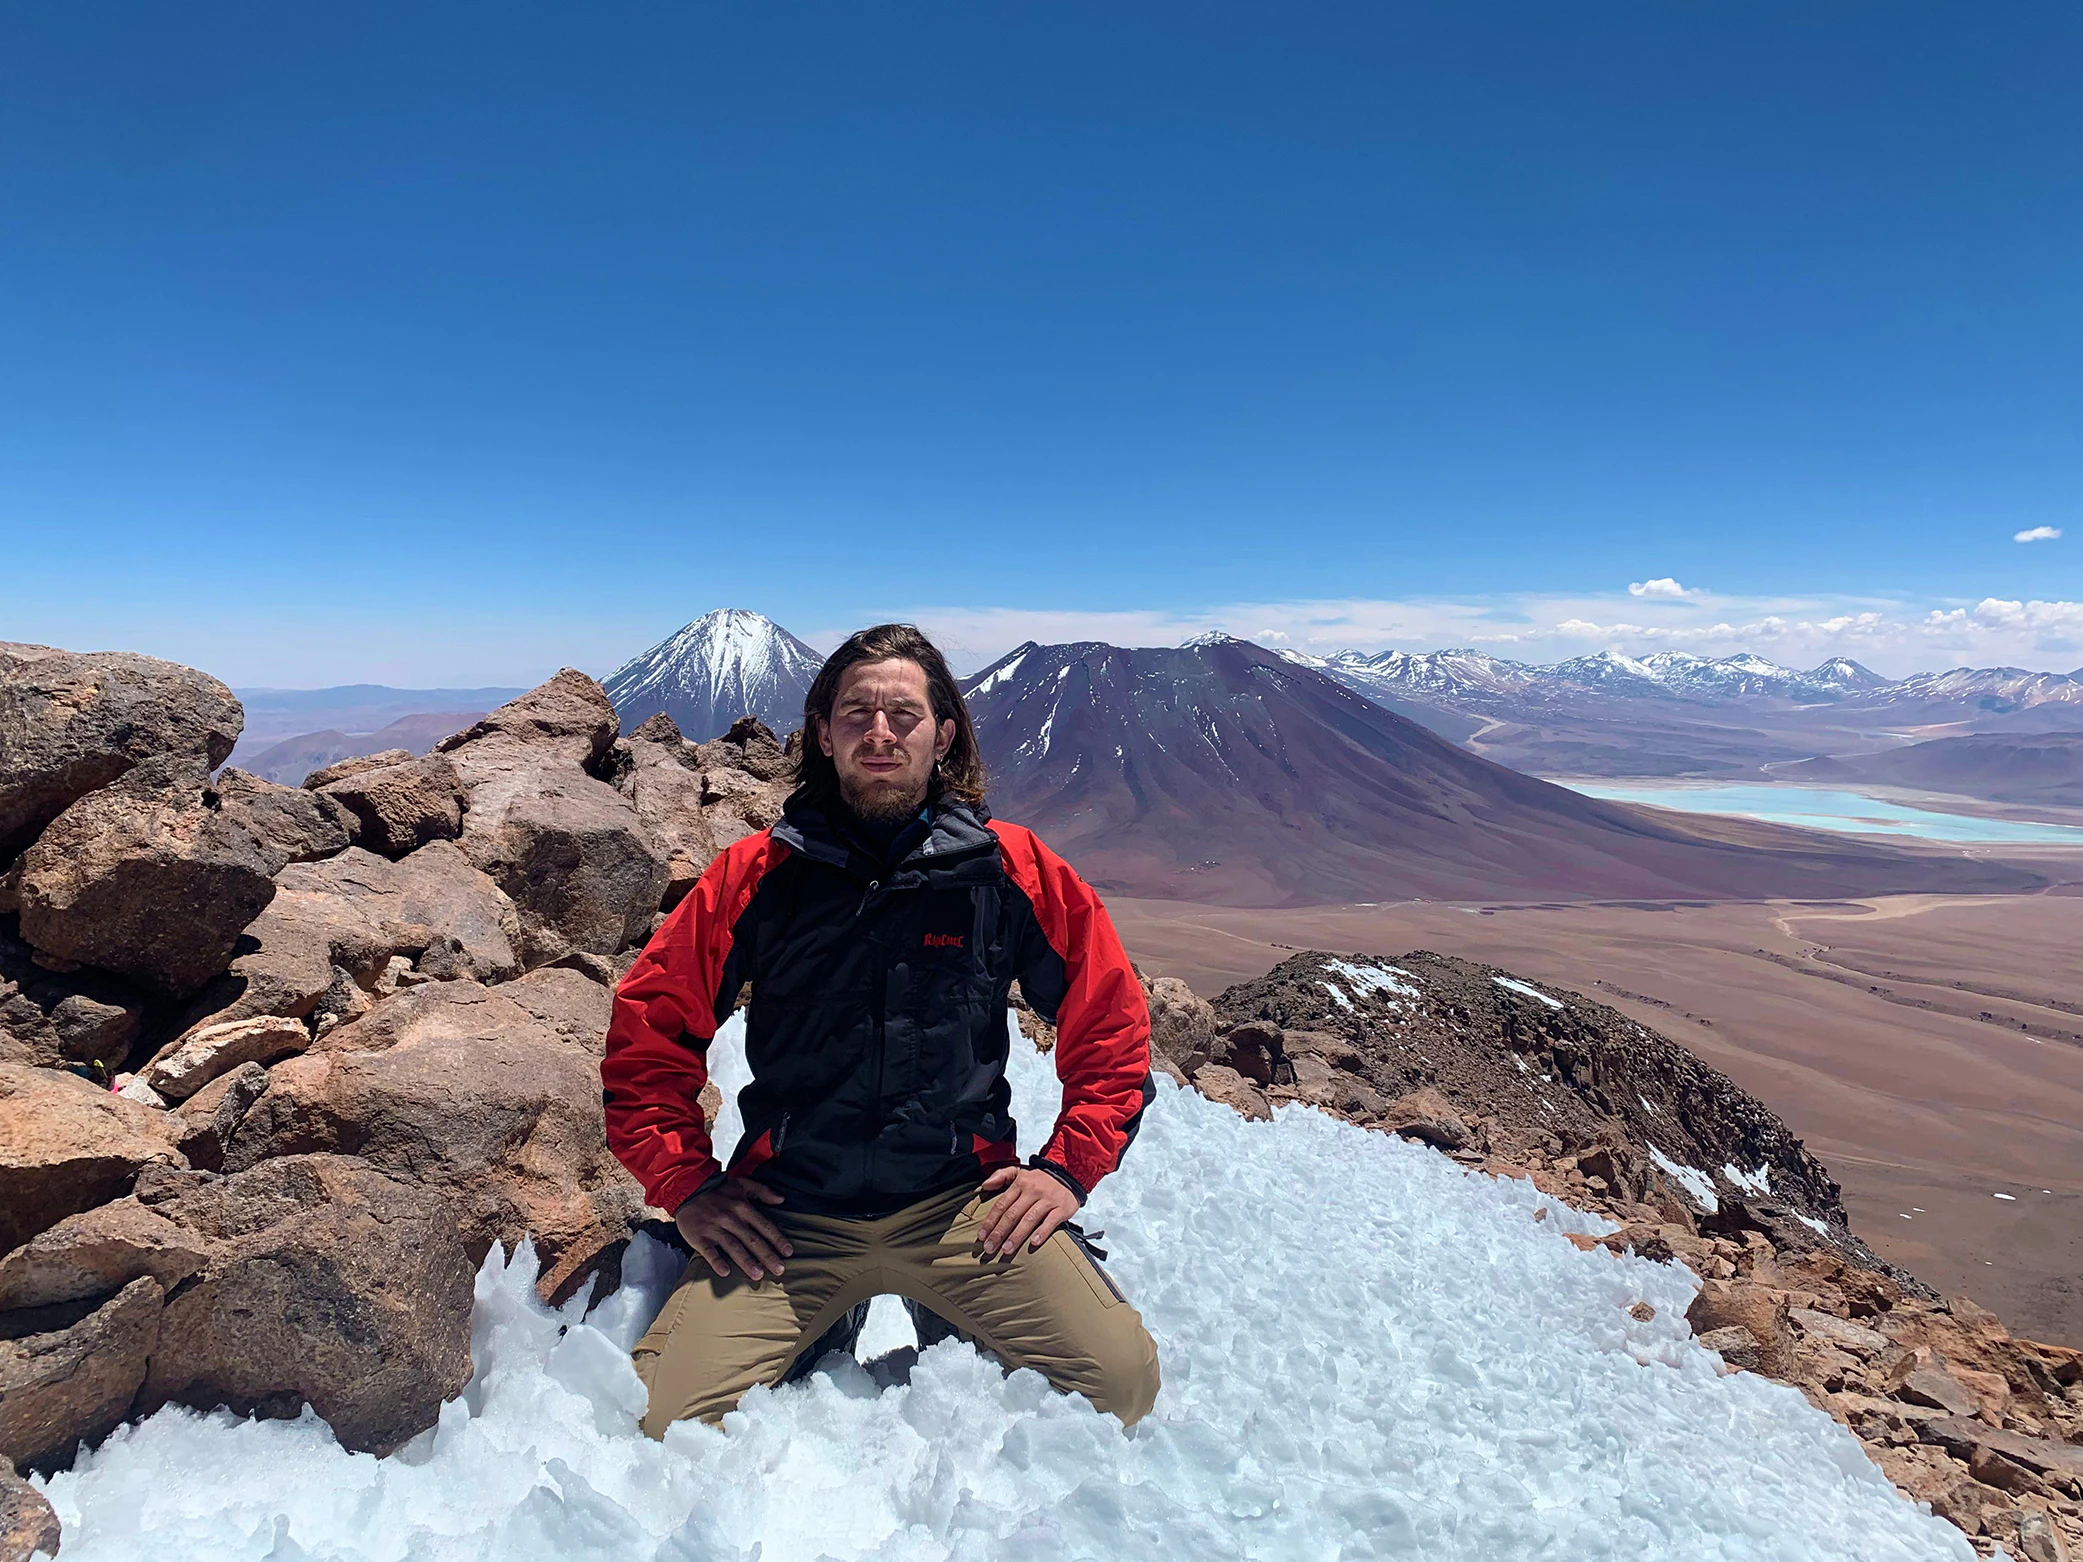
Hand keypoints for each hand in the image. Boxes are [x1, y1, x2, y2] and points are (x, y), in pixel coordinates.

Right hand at [675, 1177, 791, 1280]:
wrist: (688, 1189)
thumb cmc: (718, 1190)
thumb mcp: (742, 1183)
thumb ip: (763, 1190)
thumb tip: (781, 1199)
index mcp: (742, 1207)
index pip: (764, 1225)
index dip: (777, 1239)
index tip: (788, 1252)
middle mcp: (730, 1218)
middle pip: (752, 1239)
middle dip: (767, 1255)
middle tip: (779, 1270)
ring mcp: (714, 1228)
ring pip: (733, 1246)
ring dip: (746, 1261)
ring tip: (757, 1275)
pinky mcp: (699, 1237)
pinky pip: (709, 1251)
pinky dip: (717, 1261)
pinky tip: (725, 1272)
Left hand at [977, 1166, 1078, 1258]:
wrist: (1069, 1173)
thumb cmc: (1040, 1179)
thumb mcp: (1019, 1171)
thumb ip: (1001, 1175)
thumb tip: (984, 1185)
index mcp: (1020, 1183)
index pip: (1002, 1204)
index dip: (990, 1221)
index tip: (981, 1236)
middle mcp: (1033, 1191)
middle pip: (1012, 1214)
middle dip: (999, 1232)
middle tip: (989, 1248)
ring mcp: (1048, 1200)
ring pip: (1029, 1219)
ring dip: (1016, 1236)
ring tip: (1006, 1250)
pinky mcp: (1062, 1208)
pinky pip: (1051, 1222)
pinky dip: (1042, 1232)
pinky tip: (1033, 1243)